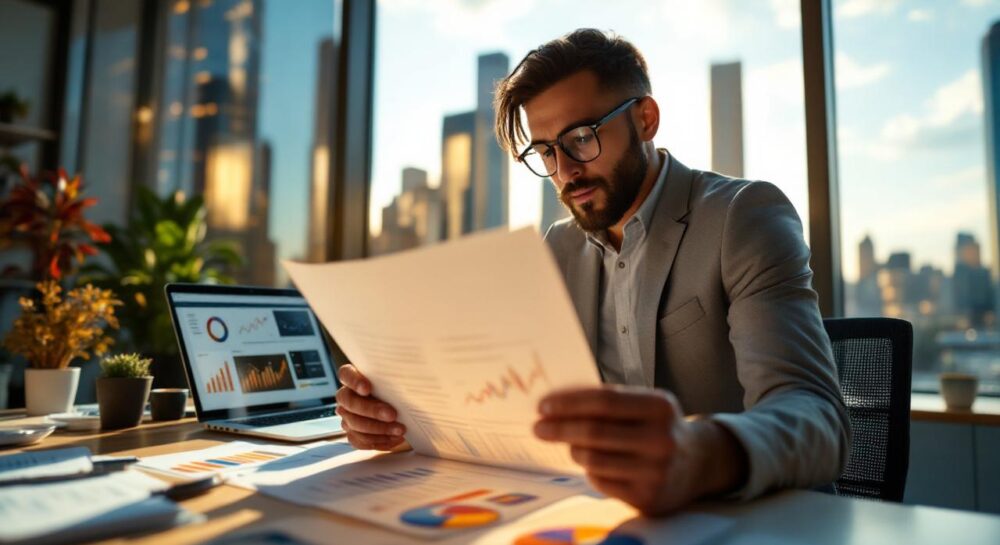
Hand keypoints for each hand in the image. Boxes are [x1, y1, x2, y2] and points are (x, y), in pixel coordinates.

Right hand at [335, 363, 407, 450]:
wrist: (402, 410)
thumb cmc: (399, 390)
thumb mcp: (399, 380)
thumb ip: (396, 378)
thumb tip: (408, 380)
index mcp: (354, 376)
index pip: (346, 374)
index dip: (354, 381)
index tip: (366, 388)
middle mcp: (347, 396)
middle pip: (349, 402)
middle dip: (372, 410)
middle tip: (392, 414)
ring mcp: (347, 416)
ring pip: (354, 424)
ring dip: (379, 429)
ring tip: (399, 429)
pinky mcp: (353, 433)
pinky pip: (359, 440)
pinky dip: (378, 441)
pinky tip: (394, 438)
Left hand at [533, 385, 747, 514]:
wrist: (698, 464)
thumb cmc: (659, 427)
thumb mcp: (645, 404)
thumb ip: (609, 401)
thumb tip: (557, 402)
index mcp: (660, 407)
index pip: (604, 402)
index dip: (569, 403)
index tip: (543, 406)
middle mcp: (661, 439)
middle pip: (594, 432)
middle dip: (559, 428)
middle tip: (538, 427)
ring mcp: (656, 472)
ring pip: (593, 459)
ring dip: (574, 450)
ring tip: (571, 445)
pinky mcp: (648, 497)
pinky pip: (601, 481)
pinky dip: (591, 471)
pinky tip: (595, 464)